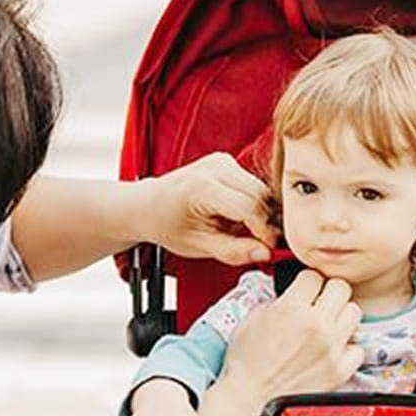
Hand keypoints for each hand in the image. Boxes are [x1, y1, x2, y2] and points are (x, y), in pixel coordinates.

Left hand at [143, 153, 277, 267]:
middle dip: (266, 222)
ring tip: (243, 232)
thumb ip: (233, 251)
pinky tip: (238, 218)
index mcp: (203, 187)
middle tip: (261, 244)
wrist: (148, 205)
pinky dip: (254, 204)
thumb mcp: (198, 245)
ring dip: (261, 213)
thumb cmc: (167, 224)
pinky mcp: (227, 162)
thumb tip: (265, 253)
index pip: (249, 207)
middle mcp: (214, 167)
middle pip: (260, 195)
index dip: (264, 231)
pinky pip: (253, 185)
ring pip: (261, 189)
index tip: (267, 248)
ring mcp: (221, 161)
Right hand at [218, 270, 363, 415]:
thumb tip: (294, 294)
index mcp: (291, 308)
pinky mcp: (339, 370)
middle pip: (341, 287)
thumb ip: (279, 300)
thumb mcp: (252, 319)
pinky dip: (348, 348)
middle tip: (319, 302)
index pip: (314, 276)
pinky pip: (358, 348)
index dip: (307, 282)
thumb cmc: (246, 365)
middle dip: (328, 292)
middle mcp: (316, 325)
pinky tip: (333, 349)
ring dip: (341, 315)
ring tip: (327, 325)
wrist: (250, 401)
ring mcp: (331, 347)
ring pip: (354, 312)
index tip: (304, 290)